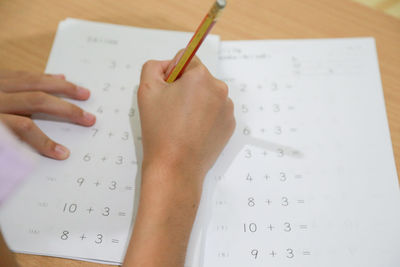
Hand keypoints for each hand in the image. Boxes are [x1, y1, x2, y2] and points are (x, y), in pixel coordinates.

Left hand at [0, 70, 95, 159]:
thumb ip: (5, 143)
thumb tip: (26, 154)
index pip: (22, 128)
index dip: (43, 141)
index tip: (61, 153)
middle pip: (37, 101)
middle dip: (66, 110)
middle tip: (88, 118)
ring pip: (34, 81)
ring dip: (63, 88)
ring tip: (83, 93)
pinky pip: (24, 73)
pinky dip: (44, 76)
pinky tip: (59, 77)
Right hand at [138, 56, 234, 186]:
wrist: (176, 167)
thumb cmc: (160, 130)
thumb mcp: (146, 89)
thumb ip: (154, 67)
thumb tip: (168, 66)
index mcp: (201, 76)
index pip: (187, 59)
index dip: (172, 74)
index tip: (167, 92)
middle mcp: (220, 89)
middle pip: (199, 78)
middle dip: (185, 88)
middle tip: (172, 111)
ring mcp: (228, 109)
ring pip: (208, 95)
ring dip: (196, 102)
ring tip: (182, 124)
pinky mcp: (230, 126)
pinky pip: (215, 112)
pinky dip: (205, 117)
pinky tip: (193, 132)